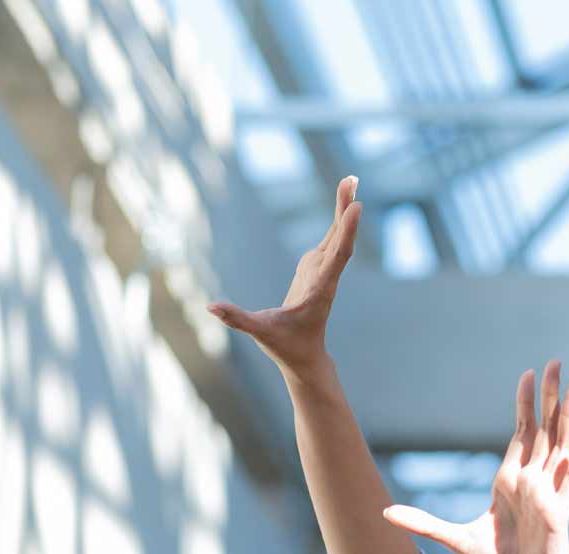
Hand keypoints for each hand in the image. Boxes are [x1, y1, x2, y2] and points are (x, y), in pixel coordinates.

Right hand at [207, 176, 360, 375]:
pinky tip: (343, 203)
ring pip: (337, 236)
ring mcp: (322, 272)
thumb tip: (211, 308)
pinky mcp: (316, 270)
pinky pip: (330, 240)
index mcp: (320, 290)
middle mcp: (326, 277)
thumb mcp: (260, 333)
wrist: (304, 357)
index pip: (338, 257)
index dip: (347, 233)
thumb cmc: (285, 347)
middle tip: (351, 180)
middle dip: (345, 209)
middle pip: (340, 239)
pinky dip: (337, 220)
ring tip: (350, 180)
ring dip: (343, 208)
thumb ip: (237, 320)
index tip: (357, 208)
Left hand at [383, 360, 568, 553]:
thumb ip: (424, 523)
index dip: (525, 404)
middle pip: (544, 428)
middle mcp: (533, 479)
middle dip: (547, 396)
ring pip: (562, 443)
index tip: (527, 375)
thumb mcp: (456, 540)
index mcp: (510, 480)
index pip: (522, 433)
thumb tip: (385, 513)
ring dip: (567, 414)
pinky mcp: (560, 509)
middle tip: (554, 362)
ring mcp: (549, 492)